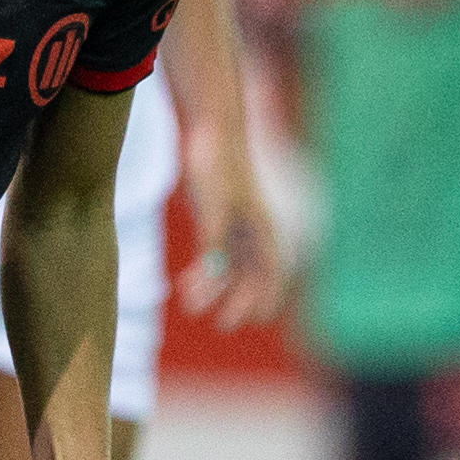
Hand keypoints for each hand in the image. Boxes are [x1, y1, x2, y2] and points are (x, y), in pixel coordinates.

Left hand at [178, 140, 291, 330]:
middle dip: (239, 302)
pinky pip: (214, 257)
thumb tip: (212, 275)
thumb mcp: (214, 203)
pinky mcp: (217, 223)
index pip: (273, 271)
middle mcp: (254, 232)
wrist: (211, 134)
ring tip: (191, 306)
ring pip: (230, 270)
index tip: (255, 318)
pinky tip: (185, 286)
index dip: (268, 296)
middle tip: (223, 325)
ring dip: (214, 290)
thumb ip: (213, 239)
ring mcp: (236, 229)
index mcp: (263, 227)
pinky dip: (203, 273)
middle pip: (252, 276)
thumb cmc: (218, 165)